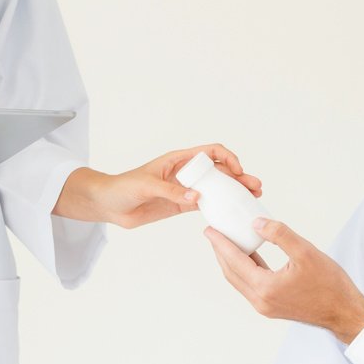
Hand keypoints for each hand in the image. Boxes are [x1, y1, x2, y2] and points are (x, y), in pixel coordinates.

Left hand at [53, 143, 261, 228]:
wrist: (108, 205)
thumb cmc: (123, 187)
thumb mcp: (147, 186)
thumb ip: (171, 192)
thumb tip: (197, 197)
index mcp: (179, 160)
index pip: (210, 152)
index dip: (227, 158)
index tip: (237, 170)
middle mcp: (185, 172)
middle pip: (219, 171)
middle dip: (239, 177)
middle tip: (255, 187)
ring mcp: (185, 189)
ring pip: (215, 188)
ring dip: (233, 192)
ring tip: (250, 198)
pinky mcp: (180, 205)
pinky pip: (205, 204)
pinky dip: (219, 207)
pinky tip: (231, 212)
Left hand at [204, 219, 363, 343]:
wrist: (344, 312)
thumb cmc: (329, 284)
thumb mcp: (306, 252)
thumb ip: (279, 235)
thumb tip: (256, 223)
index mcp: (265, 288)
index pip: (235, 261)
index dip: (221, 243)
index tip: (210, 230)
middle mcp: (260, 301)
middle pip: (231, 272)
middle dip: (220, 252)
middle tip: (213, 233)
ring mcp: (265, 306)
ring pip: (240, 280)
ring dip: (231, 261)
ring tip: (227, 242)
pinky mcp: (272, 307)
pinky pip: (251, 285)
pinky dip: (245, 269)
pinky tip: (250, 255)